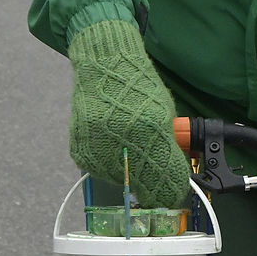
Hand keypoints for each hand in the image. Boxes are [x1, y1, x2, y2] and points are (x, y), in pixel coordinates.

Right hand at [68, 18, 191, 205]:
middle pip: (141, 186)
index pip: (165, 178)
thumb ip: (169, 146)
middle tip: (154, 174)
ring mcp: (98, 149)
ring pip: (119, 180)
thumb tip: (175, 176)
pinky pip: (100, 170)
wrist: (103, 65)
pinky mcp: (81, 152)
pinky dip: (108, 163)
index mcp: (150, 131)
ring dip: (127, 172)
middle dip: (151, 183)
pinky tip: (112, 143)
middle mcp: (122, 142)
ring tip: (128, 145)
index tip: (174, 189)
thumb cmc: (137, 86)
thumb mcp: (164, 114)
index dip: (172, 188)